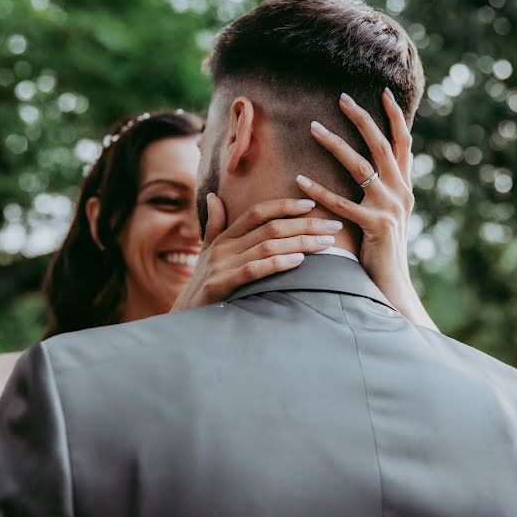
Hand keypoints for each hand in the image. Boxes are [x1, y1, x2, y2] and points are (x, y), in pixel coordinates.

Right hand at [171, 196, 342, 310]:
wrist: (183, 320)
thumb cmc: (201, 286)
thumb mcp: (207, 253)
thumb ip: (215, 225)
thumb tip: (213, 196)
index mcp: (224, 238)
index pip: (257, 212)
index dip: (284, 205)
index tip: (311, 205)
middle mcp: (223, 247)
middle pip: (270, 227)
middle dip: (305, 224)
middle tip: (333, 226)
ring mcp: (221, 266)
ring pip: (267, 246)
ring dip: (301, 243)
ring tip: (326, 244)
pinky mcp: (220, 286)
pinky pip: (253, 270)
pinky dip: (277, 263)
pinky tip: (298, 260)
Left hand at [294, 89, 436, 330]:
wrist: (392, 283)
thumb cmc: (383, 248)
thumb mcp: (390, 213)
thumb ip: (385, 187)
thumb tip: (377, 163)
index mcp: (404, 186)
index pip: (402, 143)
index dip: (394, 117)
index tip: (382, 92)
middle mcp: (401, 192)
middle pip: (381, 146)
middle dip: (362, 119)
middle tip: (341, 97)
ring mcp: (389, 208)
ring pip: (361, 167)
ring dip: (336, 144)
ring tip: (313, 127)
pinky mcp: (374, 226)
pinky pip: (342, 203)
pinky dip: (319, 190)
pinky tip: (300, 179)